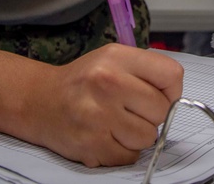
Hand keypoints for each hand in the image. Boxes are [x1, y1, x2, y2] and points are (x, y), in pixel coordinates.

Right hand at [28, 44, 183, 166]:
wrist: (38, 100)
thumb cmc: (82, 81)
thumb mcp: (112, 59)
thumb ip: (145, 72)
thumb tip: (175, 98)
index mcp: (117, 58)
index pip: (171, 75)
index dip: (172, 91)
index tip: (160, 96)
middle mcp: (108, 83)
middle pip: (161, 110)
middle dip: (151, 114)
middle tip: (131, 110)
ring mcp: (98, 115)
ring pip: (148, 137)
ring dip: (137, 135)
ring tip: (117, 123)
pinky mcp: (91, 144)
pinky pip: (129, 156)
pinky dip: (122, 151)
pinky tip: (107, 136)